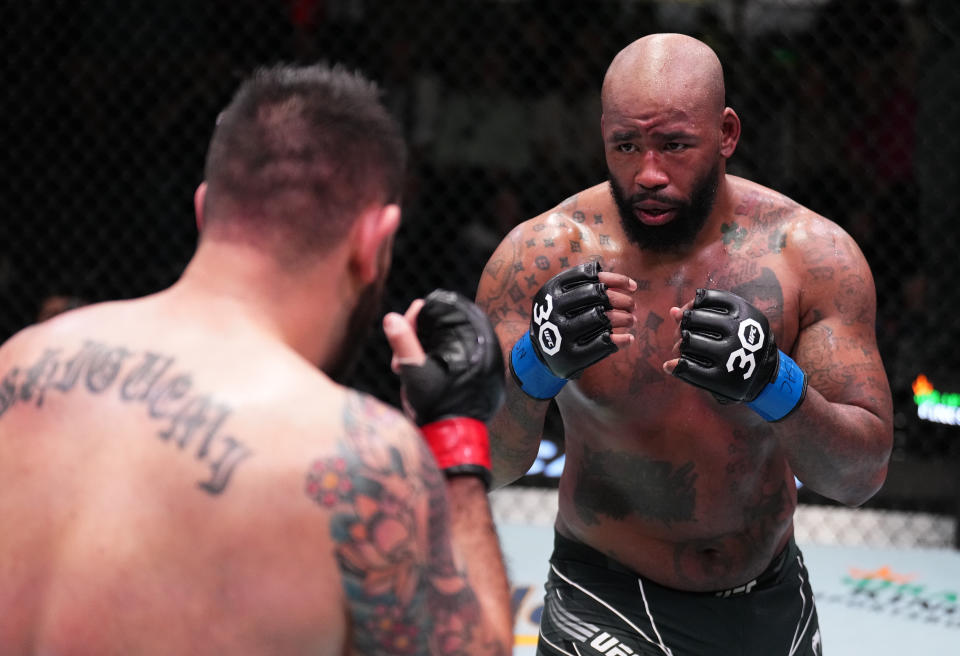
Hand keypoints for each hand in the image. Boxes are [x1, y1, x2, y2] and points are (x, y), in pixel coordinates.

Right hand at [384, 290, 504, 485]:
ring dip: (421, 350)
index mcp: (472, 339)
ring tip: (403, 370)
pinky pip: (455, 355)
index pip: (445, 308)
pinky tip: (418, 373)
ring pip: (446, 341)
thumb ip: (404, 342)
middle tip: (399, 359)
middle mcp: (484, 346)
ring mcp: (484, 360)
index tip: (401, 330)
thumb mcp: (415, 372)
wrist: (455, 439)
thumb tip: (392, 317)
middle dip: (416, 336)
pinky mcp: (482, 374)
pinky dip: (435, 360)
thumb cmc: (437, 405)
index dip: (418, 316)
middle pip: (443, 325)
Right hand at [510, 262, 635, 398]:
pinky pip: (603, 343)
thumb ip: (590, 284)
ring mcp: (561, 333)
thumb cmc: (562, 317)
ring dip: (624, 318)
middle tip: (632, 306)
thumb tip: (628, 286)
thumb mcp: (564, 296)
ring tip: (631, 320)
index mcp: (552, 289)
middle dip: (622, 299)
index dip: (616, 279)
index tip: (632, 287)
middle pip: (597, 294)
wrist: (541, 352)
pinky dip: (621, 339)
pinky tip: (628, 338)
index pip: (589, 275)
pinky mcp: (571, 355)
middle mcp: (553, 309)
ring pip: (602, 318)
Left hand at [664, 288, 806, 420]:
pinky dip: (675, 365)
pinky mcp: (722, 378)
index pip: (703, 298)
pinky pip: (688, 368)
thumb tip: (673, 312)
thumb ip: (703, 313)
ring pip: (689, 341)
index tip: (692, 313)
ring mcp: (730, 355)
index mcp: (744, 311)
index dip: (692, 305)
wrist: (765, 375)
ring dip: (678, 345)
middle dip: (683, 325)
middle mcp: (739, 331)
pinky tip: (670, 365)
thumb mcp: (733, 322)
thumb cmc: (741, 342)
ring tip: (681, 349)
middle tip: (683, 333)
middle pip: (692, 319)